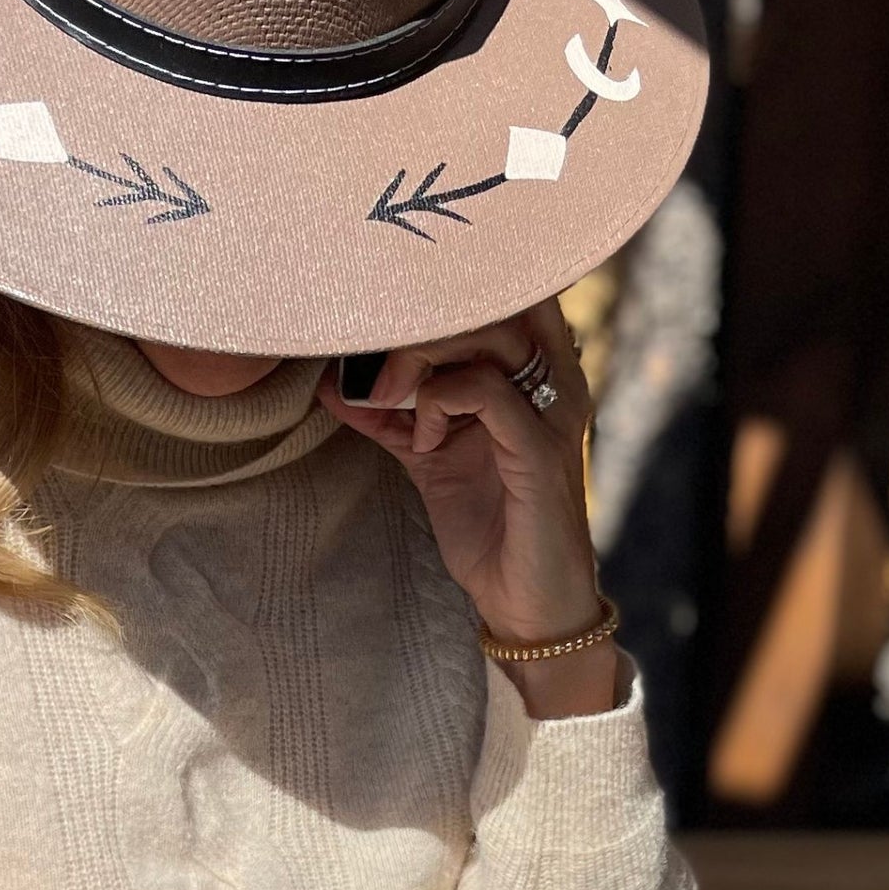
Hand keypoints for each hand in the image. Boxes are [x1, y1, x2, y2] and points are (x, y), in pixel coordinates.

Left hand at [316, 298, 614, 717]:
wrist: (526, 604)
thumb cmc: (489, 529)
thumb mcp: (429, 459)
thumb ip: (392, 415)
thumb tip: (336, 380)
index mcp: (535, 373)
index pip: (503, 291)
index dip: (444, 286)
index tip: (385, 309)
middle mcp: (552, 380)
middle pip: (490, 299)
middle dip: (418, 322)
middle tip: (376, 370)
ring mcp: (551, 412)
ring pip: (490, 332)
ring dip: (420, 358)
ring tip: (390, 399)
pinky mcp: (539, 450)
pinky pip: (486, 391)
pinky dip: (438, 402)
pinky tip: (423, 439)